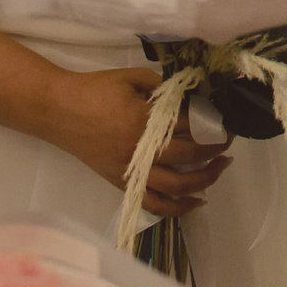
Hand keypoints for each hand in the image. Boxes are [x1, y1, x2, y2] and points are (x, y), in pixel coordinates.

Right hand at [40, 67, 232, 218]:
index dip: (212, 123)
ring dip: (205, 180)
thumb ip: (161, 86)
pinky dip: (177, 208)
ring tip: (220, 168)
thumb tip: (189, 95)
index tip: (226, 119)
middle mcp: (141, 151)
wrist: (58, 110)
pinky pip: (153, 204)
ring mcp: (131, 172)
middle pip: (189, 157)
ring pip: (176, 187)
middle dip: (215, 149)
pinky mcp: (122, 183)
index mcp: (144, 121)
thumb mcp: (132, 78)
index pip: (190, 126)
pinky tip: (196, 201)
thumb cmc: (94, 90)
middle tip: (228, 140)